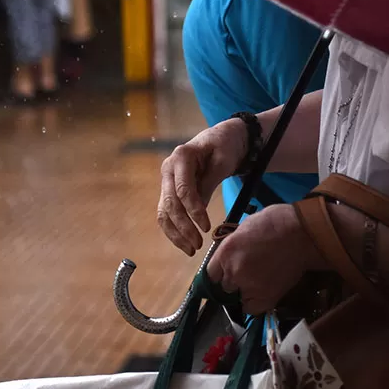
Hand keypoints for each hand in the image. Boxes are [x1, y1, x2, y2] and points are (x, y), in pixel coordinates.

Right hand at [158, 119, 248, 254]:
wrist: (221, 139)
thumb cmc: (224, 146)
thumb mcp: (223, 160)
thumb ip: (210, 182)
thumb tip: (199, 209)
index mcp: (181, 156)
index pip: (183, 189)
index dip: (194, 210)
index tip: (206, 227)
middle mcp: (168, 169)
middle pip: (170, 203)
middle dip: (183, 227)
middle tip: (198, 244)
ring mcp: (167, 181)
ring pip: (164, 212)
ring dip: (175, 233)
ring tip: (191, 249)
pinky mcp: (170, 191)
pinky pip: (167, 213)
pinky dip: (174, 230)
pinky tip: (185, 243)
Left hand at [207, 204, 316, 315]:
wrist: (303, 233)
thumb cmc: (277, 222)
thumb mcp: (245, 227)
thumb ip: (233, 245)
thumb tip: (229, 255)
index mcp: (226, 252)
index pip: (210, 274)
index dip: (220, 274)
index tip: (227, 273)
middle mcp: (233, 272)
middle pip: (224, 286)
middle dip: (234, 281)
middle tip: (249, 272)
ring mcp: (248, 287)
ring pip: (238, 297)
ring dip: (245, 291)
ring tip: (260, 280)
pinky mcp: (265, 298)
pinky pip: (251, 308)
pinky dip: (255, 304)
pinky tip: (264, 292)